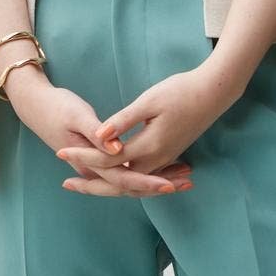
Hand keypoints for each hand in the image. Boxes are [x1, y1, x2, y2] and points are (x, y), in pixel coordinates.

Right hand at [4, 65, 194, 196]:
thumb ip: (97, 133)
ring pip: (132, 179)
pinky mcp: (102, 156)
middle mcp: (95, 169)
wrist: (36, 103)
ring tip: (185, 176)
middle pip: (131, 185)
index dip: (148, 182)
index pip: (123, 180)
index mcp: (90, 162)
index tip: (170, 184)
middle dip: (159, 184)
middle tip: (187, 182)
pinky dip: (149, 170)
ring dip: (157, 179)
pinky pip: (129, 169)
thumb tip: (118, 150)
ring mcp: (98, 164)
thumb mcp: (77, 115)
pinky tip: (167, 166)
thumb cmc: (57, 106)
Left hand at [56, 63, 245, 184]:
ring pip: (131, 183)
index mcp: (149, 146)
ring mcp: (164, 158)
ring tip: (85, 183)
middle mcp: (156, 159)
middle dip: (91, 185)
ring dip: (107, 185)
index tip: (61, 152)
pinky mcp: (169, 153)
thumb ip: (123, 120)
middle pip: (118, 182)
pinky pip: (143, 176)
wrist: (215, 92)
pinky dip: (126, 180)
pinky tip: (115, 174)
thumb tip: (99, 136)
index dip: (82, 157)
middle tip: (66, 184)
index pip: (107, 160)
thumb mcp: (150, 101)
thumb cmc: (182, 90)